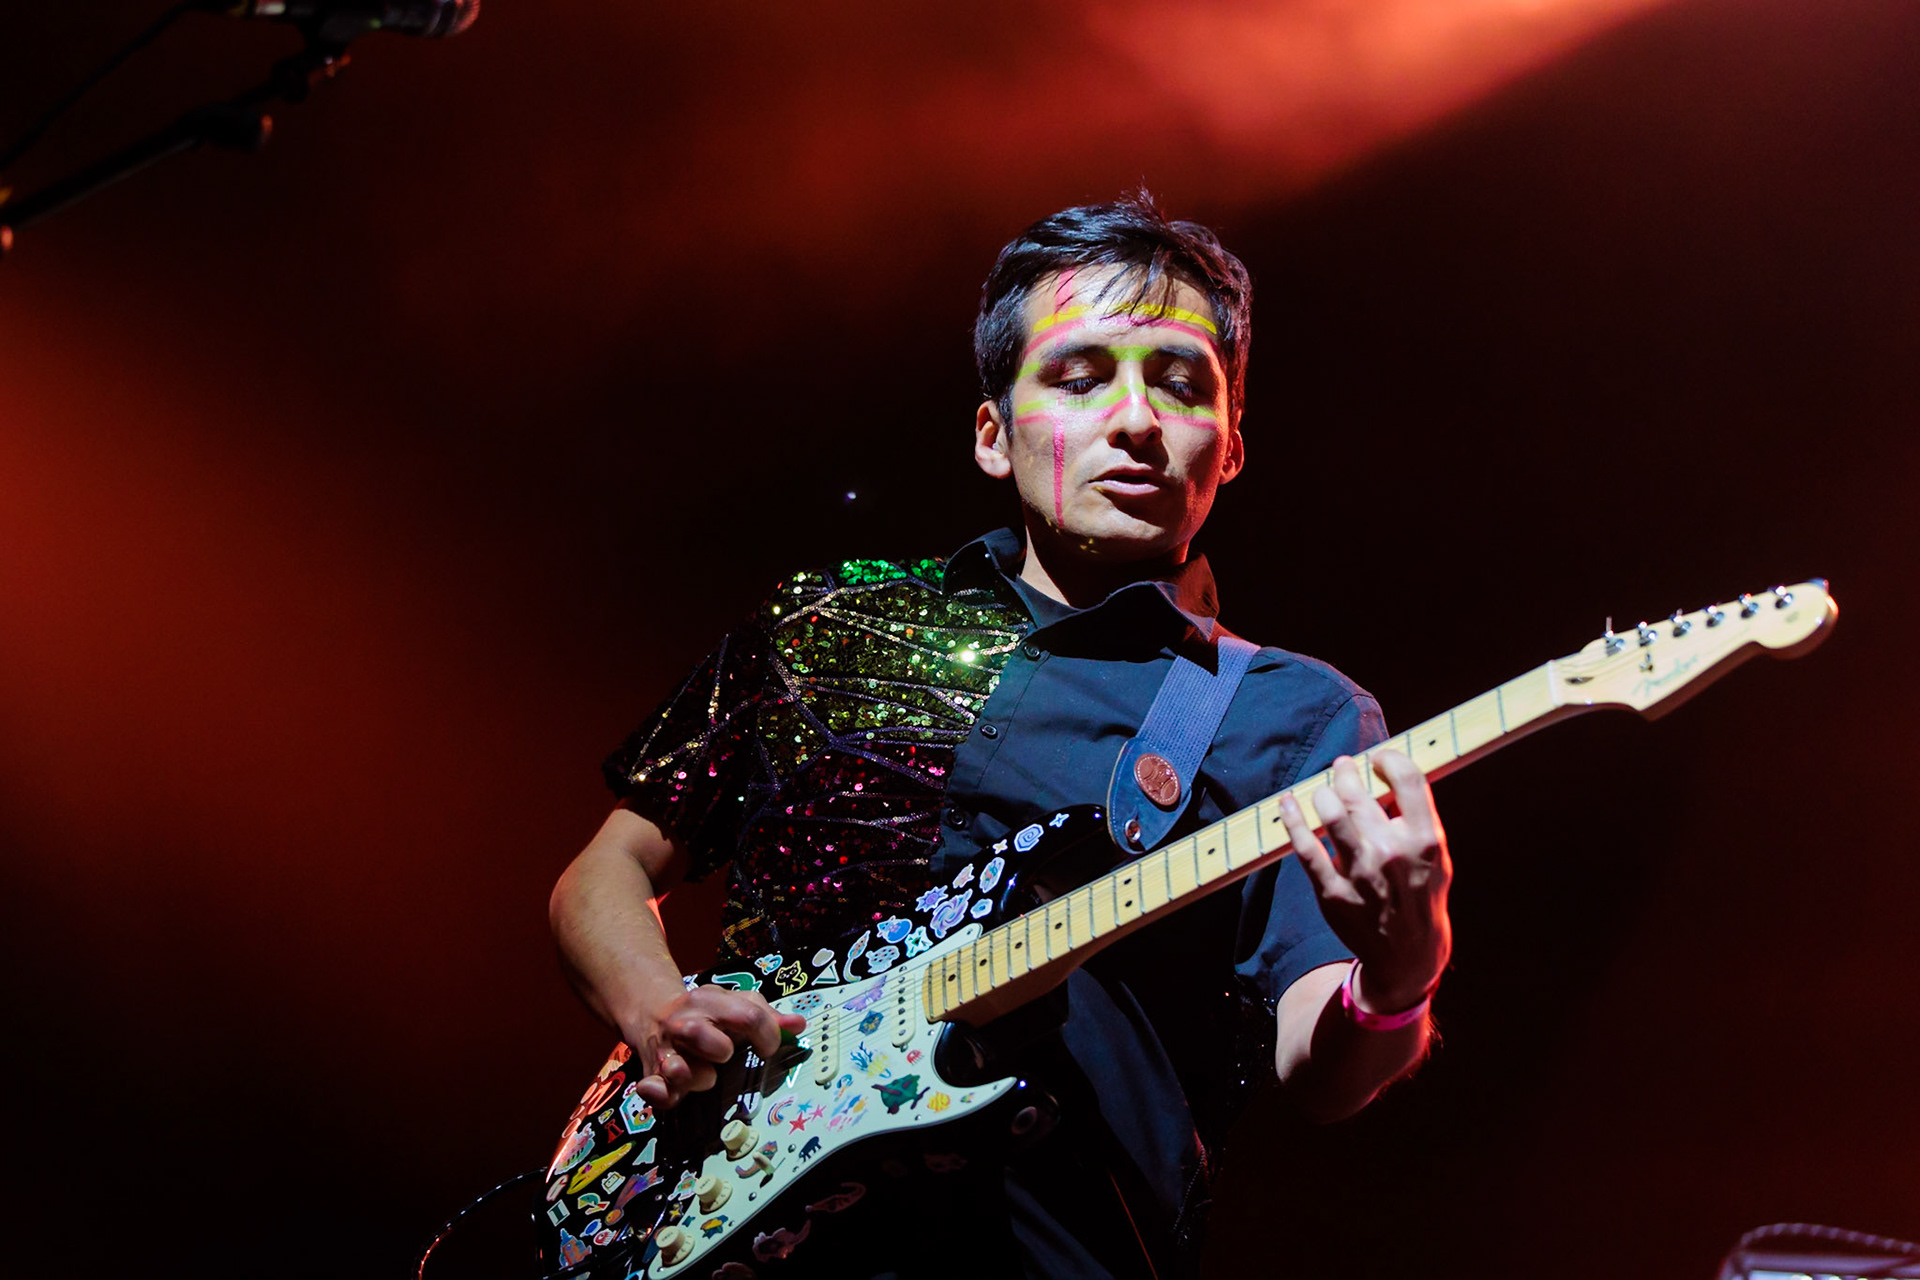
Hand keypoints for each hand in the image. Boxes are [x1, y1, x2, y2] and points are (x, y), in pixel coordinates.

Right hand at [627, 985, 806, 1109]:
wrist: (652, 1010)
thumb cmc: (704, 1013)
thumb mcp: (733, 1004)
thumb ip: (766, 1016)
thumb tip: (798, 1025)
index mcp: (710, 1001)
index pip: (747, 1015)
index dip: (767, 1036)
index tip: (768, 1049)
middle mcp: (685, 1023)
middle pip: (702, 1035)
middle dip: (721, 1050)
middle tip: (727, 1056)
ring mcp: (666, 1049)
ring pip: (678, 1066)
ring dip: (697, 1076)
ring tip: (707, 1076)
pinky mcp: (651, 1073)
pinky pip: (652, 1088)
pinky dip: (658, 1093)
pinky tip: (668, 1091)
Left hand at [1278, 750, 1451, 1011]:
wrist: (1409, 955)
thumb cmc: (1420, 895)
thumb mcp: (1436, 857)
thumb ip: (1416, 818)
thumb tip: (1385, 773)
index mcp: (1426, 840)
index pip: (1408, 778)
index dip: (1389, 759)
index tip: (1378, 758)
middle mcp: (1393, 853)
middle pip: (1360, 795)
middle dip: (1346, 773)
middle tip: (1341, 767)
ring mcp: (1361, 874)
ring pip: (1331, 815)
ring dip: (1322, 793)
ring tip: (1323, 789)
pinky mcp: (1332, 892)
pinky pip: (1306, 849)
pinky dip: (1293, 822)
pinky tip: (1287, 804)